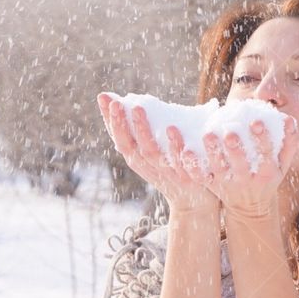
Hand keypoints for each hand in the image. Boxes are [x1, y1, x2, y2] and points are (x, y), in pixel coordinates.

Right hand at [97, 93, 218, 211]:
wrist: (196, 200)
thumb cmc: (171, 168)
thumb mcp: (152, 151)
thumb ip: (142, 131)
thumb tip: (128, 101)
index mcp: (138, 159)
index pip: (119, 138)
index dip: (109, 119)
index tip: (103, 97)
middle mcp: (147, 167)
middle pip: (129, 146)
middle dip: (120, 123)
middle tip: (116, 102)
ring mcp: (166, 173)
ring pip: (150, 152)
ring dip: (142, 130)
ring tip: (138, 108)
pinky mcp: (187, 178)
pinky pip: (180, 161)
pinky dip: (174, 146)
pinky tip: (172, 128)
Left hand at [202, 116, 298, 219]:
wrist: (251, 208)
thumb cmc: (268, 178)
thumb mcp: (282, 166)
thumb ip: (288, 143)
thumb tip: (289, 119)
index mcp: (266, 173)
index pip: (266, 154)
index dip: (262, 139)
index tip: (256, 121)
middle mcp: (247, 180)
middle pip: (240, 164)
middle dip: (235, 149)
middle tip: (229, 132)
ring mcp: (228, 184)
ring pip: (218, 169)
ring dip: (212, 152)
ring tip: (208, 134)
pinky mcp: (213, 186)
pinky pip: (201, 177)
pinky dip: (193, 167)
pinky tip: (185, 151)